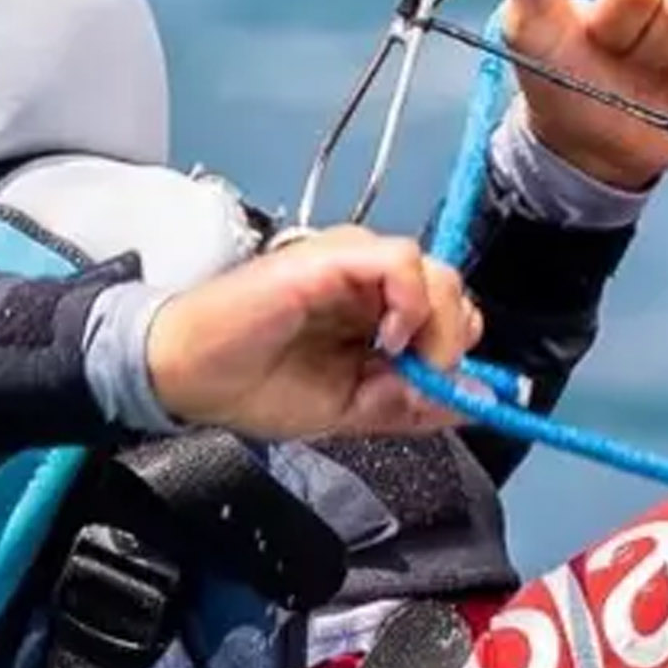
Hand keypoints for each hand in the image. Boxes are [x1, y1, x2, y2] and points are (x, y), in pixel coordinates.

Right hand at [145, 225, 481, 440]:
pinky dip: (411, 300)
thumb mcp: (351, 412)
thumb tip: (475, 402)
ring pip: (437, 270)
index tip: (437, 391)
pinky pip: (401, 260)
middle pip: (453, 289)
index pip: (449, 313)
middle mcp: (368, 282)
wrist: (192, 376)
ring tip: (400, 360)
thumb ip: (411, 405)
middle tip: (420, 378)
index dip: (456, 349)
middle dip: (452, 340)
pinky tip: (389, 337)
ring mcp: (351, 263)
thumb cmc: (255, 386)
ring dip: (437, 325)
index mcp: (373, 314)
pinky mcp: (331, 255)